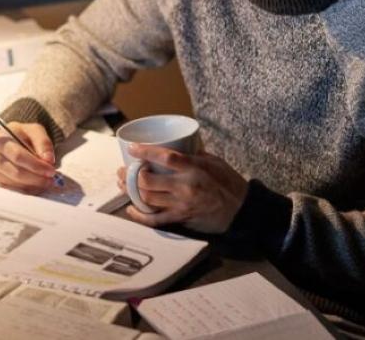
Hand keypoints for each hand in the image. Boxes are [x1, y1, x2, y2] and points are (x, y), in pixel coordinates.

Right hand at [0, 121, 56, 193]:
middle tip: (52, 179)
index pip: (17, 156)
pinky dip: (28, 189)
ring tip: (48, 181)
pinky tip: (39, 185)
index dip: (35, 165)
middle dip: (36, 178)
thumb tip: (48, 160)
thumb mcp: (35, 130)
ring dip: (34, 185)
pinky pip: (14, 189)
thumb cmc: (23, 134)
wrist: (12, 139)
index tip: (50, 170)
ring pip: (15, 183)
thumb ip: (43, 142)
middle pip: (16, 172)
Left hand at [117, 144, 247, 233]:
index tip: (132, 148)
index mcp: (194, 168)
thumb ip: (194, 154)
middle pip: (149, 180)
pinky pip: (155, 220)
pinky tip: (130, 209)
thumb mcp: (214, 161)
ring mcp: (181, 204)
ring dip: (132, 192)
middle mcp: (185, 186)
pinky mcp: (181, 218)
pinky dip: (140, 215)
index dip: (145, 151)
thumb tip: (177, 145)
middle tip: (124, 170)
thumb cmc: (229, 183)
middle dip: (131, 175)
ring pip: (148, 198)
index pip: (165, 157)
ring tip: (124, 185)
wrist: (241, 209)